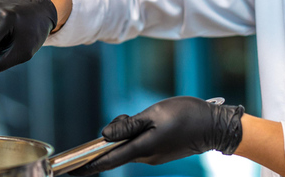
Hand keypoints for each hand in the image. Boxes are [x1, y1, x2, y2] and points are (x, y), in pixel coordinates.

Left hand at [69, 96, 244, 175]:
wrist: (214, 126)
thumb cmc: (186, 116)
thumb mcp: (154, 114)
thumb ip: (128, 124)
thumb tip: (104, 134)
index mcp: (142, 148)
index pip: (108, 160)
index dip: (88, 166)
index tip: (70, 170)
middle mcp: (146, 157)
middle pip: (117, 153)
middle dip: (105, 145)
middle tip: (107, 128)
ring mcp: (155, 156)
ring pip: (129, 147)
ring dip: (122, 137)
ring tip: (130, 116)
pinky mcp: (162, 151)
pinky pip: (140, 145)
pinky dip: (134, 136)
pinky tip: (142, 121)